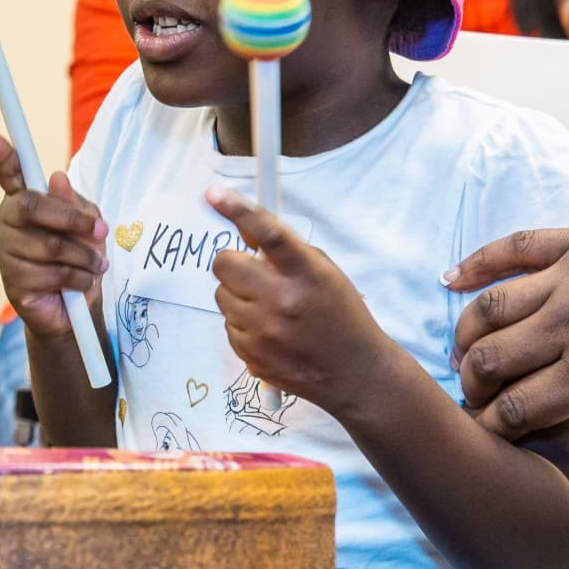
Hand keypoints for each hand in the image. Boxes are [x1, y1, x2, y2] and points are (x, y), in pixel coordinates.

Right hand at [0, 132, 108, 338]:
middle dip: (73, 220)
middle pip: (34, 207)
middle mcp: (7, 222)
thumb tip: (57, 178)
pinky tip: (81, 284)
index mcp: (25, 201)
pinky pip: (52, 273)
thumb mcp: (89, 226)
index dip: (2, 156)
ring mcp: (5, 251)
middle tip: (101, 233)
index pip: (10, 175)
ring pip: (50, 245)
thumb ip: (76, 204)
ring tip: (94, 266)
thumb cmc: (80, 257)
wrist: (77, 307)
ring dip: (84, 258)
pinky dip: (78, 279)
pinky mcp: (12, 281)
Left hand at [205, 186, 389, 415]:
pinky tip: (270, 330)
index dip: (238, 210)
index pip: (267, 233)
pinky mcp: (251, 357)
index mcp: (306, 274)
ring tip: (269, 306)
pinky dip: (242, 323)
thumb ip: (287, 251)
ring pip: (221, 295)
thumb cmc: (341, 315)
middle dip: (234, 262)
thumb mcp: (324, 272)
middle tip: (252, 270)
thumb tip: (245, 232)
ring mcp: (263, 333)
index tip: (213, 194)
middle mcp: (281, 302)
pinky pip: (227, 326)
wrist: (355, 373)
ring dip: (238, 294)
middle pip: (225, 265)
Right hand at [444, 221, 568, 521]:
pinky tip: (451, 279)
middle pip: (493, 358)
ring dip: (468, 331)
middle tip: (471, 392)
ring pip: (493, 306)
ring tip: (462, 349)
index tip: (485, 431)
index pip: (520, 407)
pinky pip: (513, 248)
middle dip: (471, 382)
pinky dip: (477, 262)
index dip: (493, 425)